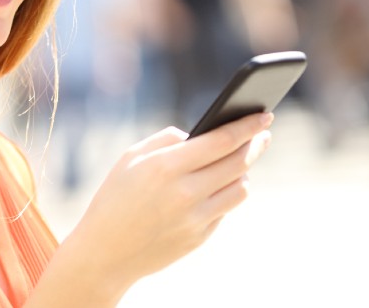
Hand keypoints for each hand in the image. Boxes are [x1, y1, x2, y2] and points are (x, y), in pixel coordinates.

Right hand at [64, 112, 272, 292]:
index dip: (247, 126)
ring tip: (239, 161)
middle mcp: (184, 193)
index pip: (221, 141)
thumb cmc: (115, 197)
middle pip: (238, 163)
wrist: (104, 253)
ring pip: (240, 189)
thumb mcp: (131, 158)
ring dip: (243, 171)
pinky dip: (226, 194)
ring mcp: (194, 219)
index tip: (264, 115)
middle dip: (255, 144)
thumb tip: (201, 133)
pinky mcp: (199, 238)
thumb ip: (167, 140)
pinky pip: (225, 209)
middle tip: (263, 134)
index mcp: (165, 167)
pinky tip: (220, 186)